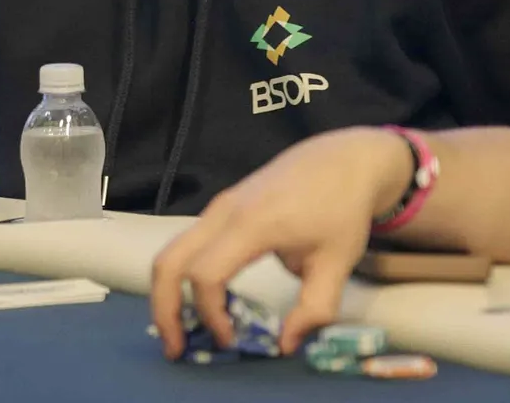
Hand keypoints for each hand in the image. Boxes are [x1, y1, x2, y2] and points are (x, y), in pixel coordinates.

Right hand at [149, 127, 409, 357]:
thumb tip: (285, 345)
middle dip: (165, 309)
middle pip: (169, 261)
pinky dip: (185, 276)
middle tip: (176, 349)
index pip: (207, 274)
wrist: (344, 159)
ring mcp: (219, 206)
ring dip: (170, 294)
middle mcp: (224, 212)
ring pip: (173, 251)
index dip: (211, 314)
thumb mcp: (338, 263)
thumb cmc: (342, 209)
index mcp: (252, 224)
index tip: (232, 340)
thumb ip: (314, 308)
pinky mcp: (222, 207)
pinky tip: (207, 302)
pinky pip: (189, 244)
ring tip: (182, 331)